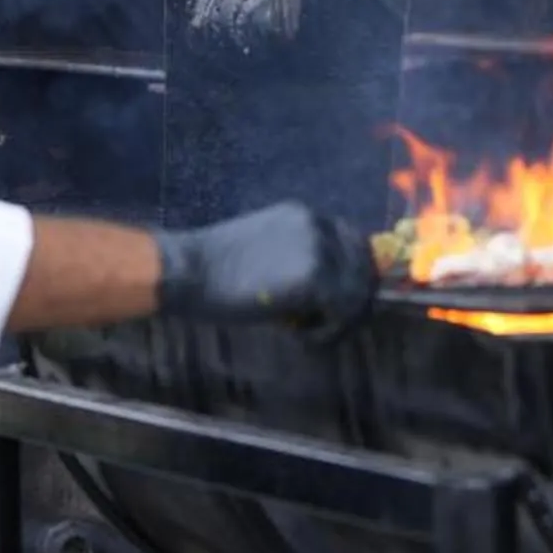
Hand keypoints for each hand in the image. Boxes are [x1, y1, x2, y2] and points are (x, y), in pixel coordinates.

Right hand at [153, 201, 376, 330]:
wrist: (189, 271)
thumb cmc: (214, 270)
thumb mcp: (266, 252)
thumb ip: (298, 260)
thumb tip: (329, 292)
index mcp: (304, 216)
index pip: (353, 245)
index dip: (351, 279)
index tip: (336, 307)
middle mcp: (318, 225)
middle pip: (363, 268)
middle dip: (352, 304)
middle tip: (326, 328)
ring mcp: (319, 248)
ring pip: (357, 293)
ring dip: (338, 321)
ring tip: (307, 334)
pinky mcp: (315, 276)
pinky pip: (341, 312)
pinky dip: (326, 332)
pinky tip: (300, 337)